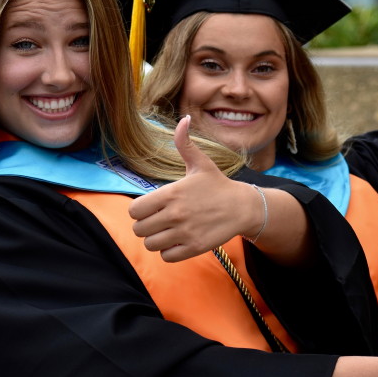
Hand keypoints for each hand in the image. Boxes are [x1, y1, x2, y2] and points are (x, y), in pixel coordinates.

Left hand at [129, 116, 260, 261]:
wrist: (243, 207)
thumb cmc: (217, 185)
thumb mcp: (200, 163)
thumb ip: (185, 143)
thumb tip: (183, 119)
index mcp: (171, 193)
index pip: (134, 210)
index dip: (139, 210)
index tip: (150, 208)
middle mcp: (175, 214)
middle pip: (139, 229)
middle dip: (146, 226)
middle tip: (158, 221)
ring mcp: (184, 232)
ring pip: (150, 244)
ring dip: (156, 240)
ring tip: (167, 232)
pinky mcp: (194, 247)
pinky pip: (166, 257)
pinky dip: (168, 252)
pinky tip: (177, 242)